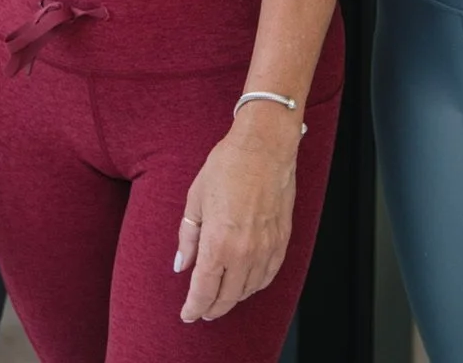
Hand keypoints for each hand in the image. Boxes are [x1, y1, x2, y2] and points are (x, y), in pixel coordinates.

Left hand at [174, 115, 298, 323]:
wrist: (264, 146)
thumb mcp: (196, 198)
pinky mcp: (281, 241)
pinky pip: (268, 276)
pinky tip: (247, 284)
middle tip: (202, 311)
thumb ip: (188, 237)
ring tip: (222, 297)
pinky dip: (255, 285)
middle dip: (211, 308)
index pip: (204, 290)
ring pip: (248, 290)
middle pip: (226, 297)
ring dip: (233, 298)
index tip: (187, 315)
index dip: (193, 307)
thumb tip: (181, 265)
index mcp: (218, 243)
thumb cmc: (227, 166)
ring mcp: (265, 249)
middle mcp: (244, 253)